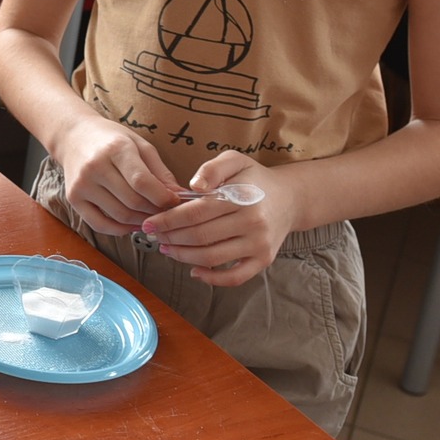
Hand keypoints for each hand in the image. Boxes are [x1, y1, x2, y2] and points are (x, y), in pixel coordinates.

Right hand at [49, 116, 181, 234]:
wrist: (74, 136)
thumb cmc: (111, 139)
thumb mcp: (140, 145)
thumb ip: (160, 171)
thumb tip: (179, 196)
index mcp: (116, 149)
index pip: (142, 182)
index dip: (163, 197)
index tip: (175, 201)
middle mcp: (95, 167)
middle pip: (132, 201)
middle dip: (154, 211)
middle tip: (165, 211)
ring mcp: (82, 184)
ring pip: (119, 215)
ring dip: (140, 221)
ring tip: (151, 216)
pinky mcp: (73, 198)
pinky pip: (99, 224)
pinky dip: (119, 230)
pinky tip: (131, 224)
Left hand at [134, 152, 291, 285]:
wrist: (290, 198)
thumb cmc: (254, 179)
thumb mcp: (235, 161)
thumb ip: (212, 168)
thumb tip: (193, 186)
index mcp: (243, 197)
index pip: (196, 212)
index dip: (168, 220)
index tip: (149, 222)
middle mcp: (253, 223)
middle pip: (201, 236)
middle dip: (171, 238)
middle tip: (154, 236)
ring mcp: (259, 244)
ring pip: (212, 257)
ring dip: (183, 256)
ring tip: (167, 249)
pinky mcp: (263, 260)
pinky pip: (234, 277)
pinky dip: (212, 278)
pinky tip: (194, 271)